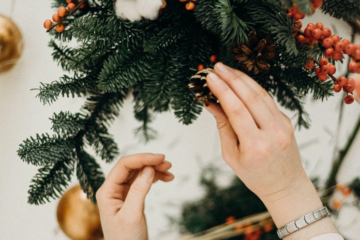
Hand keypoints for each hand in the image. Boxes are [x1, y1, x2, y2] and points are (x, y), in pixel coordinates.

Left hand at [96, 153, 173, 239]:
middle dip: (149, 162)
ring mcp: (121, 193)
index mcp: (107, 192)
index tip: (160, 158)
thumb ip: (138, 190)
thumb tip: (148, 168)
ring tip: (169, 171)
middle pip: (131, 167)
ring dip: (154, 169)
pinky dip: (154, 178)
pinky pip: (142, 182)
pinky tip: (166, 178)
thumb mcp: (132, 215)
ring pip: (138, 173)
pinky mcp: (130, 198)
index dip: (142, 158)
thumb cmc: (126, 239)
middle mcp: (112, 190)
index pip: (123, 165)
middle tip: (168, 164)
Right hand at [205, 63, 336, 238]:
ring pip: (261, 94)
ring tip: (227, 69)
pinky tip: (241, 80)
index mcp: (256, 146)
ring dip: (243, 79)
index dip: (223, 90)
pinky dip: (253, 87)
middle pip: (251, 97)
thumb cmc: (254, 175)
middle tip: (217, 66)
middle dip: (232, 78)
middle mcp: (273, 132)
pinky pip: (268, 100)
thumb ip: (223, 127)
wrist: (285, 185)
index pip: (236, 110)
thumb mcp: (232, 156)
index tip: (210, 77)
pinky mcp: (286, 120)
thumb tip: (212, 103)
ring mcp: (283, 125)